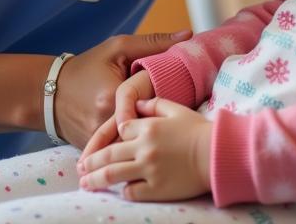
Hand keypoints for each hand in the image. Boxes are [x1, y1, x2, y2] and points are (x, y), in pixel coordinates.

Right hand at [53, 31, 189, 148]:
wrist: (50, 91)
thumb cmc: (86, 66)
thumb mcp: (118, 48)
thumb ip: (153, 43)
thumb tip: (187, 34)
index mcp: (113, 96)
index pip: (151, 105)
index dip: (165, 104)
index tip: (176, 100)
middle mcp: (103, 122)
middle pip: (142, 129)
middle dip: (157, 125)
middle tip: (170, 122)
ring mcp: (95, 139)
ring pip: (129, 143)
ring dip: (143, 137)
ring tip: (157, 133)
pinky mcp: (91, 148)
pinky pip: (115, 150)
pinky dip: (126, 145)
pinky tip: (136, 140)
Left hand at [77, 97, 211, 200]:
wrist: (216, 154)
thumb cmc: (197, 130)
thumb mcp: (176, 108)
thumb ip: (154, 103)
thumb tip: (138, 104)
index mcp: (148, 126)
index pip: (120, 129)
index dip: (113, 134)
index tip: (107, 141)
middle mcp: (144, 147)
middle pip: (109, 154)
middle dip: (91, 161)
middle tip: (80, 168)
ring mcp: (148, 169)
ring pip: (113, 174)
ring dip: (95, 179)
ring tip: (85, 183)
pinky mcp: (155, 188)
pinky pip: (131, 191)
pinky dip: (123, 191)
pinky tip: (119, 191)